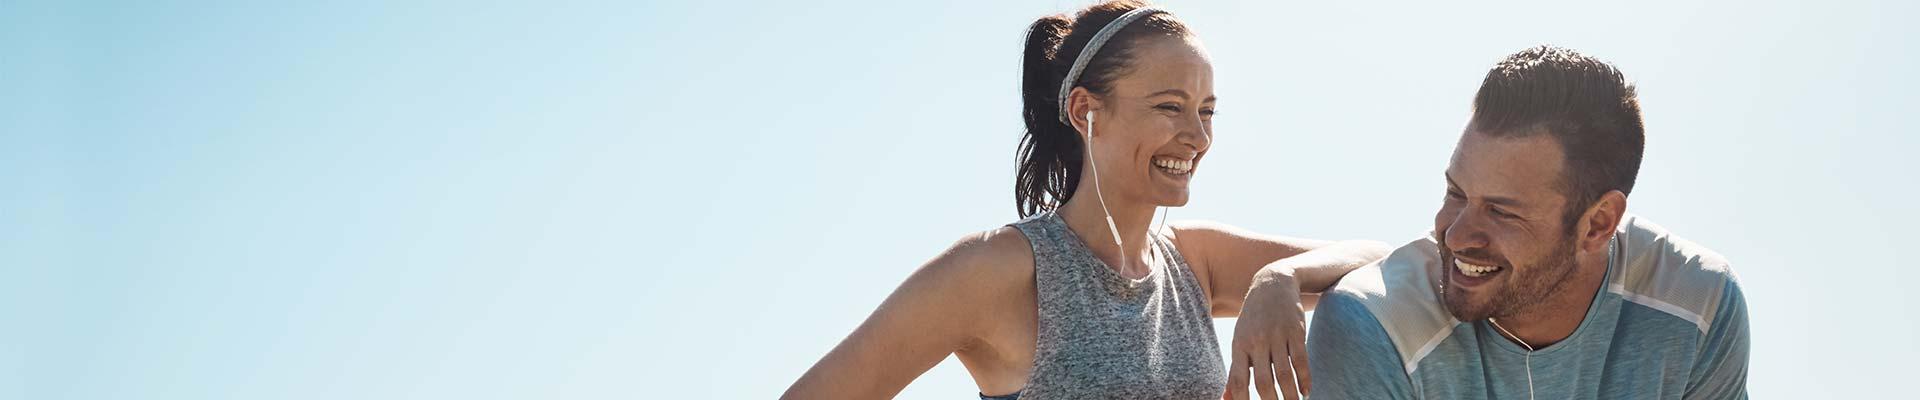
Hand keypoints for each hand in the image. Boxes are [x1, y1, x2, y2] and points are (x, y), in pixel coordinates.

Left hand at [1225, 268, 1309, 399]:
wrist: (1273, 283)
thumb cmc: (1253, 319)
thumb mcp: (1240, 340)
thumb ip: (1236, 371)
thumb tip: (1226, 399)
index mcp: (1239, 345)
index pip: (1238, 379)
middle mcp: (1257, 342)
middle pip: (1263, 381)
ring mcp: (1277, 336)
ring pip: (1284, 373)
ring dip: (1290, 395)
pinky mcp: (1296, 332)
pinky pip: (1301, 360)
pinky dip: (1305, 379)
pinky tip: (1306, 392)